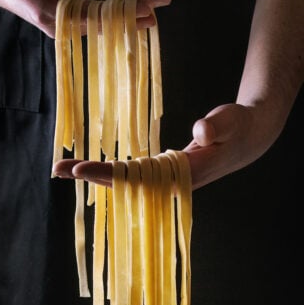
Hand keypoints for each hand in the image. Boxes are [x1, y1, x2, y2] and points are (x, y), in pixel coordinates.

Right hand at [0, 0, 171, 37]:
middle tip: (161, 3)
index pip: (96, 19)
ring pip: (103, 25)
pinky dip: (116, 17)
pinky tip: (132, 15)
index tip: (147, 8)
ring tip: (154, 12)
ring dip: (128, 18)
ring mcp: (68, 26)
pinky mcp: (70, 20)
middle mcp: (64, 27)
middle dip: (133, 15)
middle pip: (105, 24)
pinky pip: (97, 21)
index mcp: (53, 17)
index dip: (122, 15)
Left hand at [52, 102, 284, 190]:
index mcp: (184, 173)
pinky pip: (132, 175)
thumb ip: (218, 125)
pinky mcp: (163, 172)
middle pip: (124, 184)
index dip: (110, 174)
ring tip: (64, 167)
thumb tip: (201, 129)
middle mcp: (170, 182)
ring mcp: (166, 179)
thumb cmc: (239, 128)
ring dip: (94, 174)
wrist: (247, 139)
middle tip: (57, 168)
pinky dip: (110, 171)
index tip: (81, 169)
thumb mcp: (232, 121)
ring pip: (124, 180)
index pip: (138, 178)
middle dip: (90, 176)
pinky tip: (92, 168)